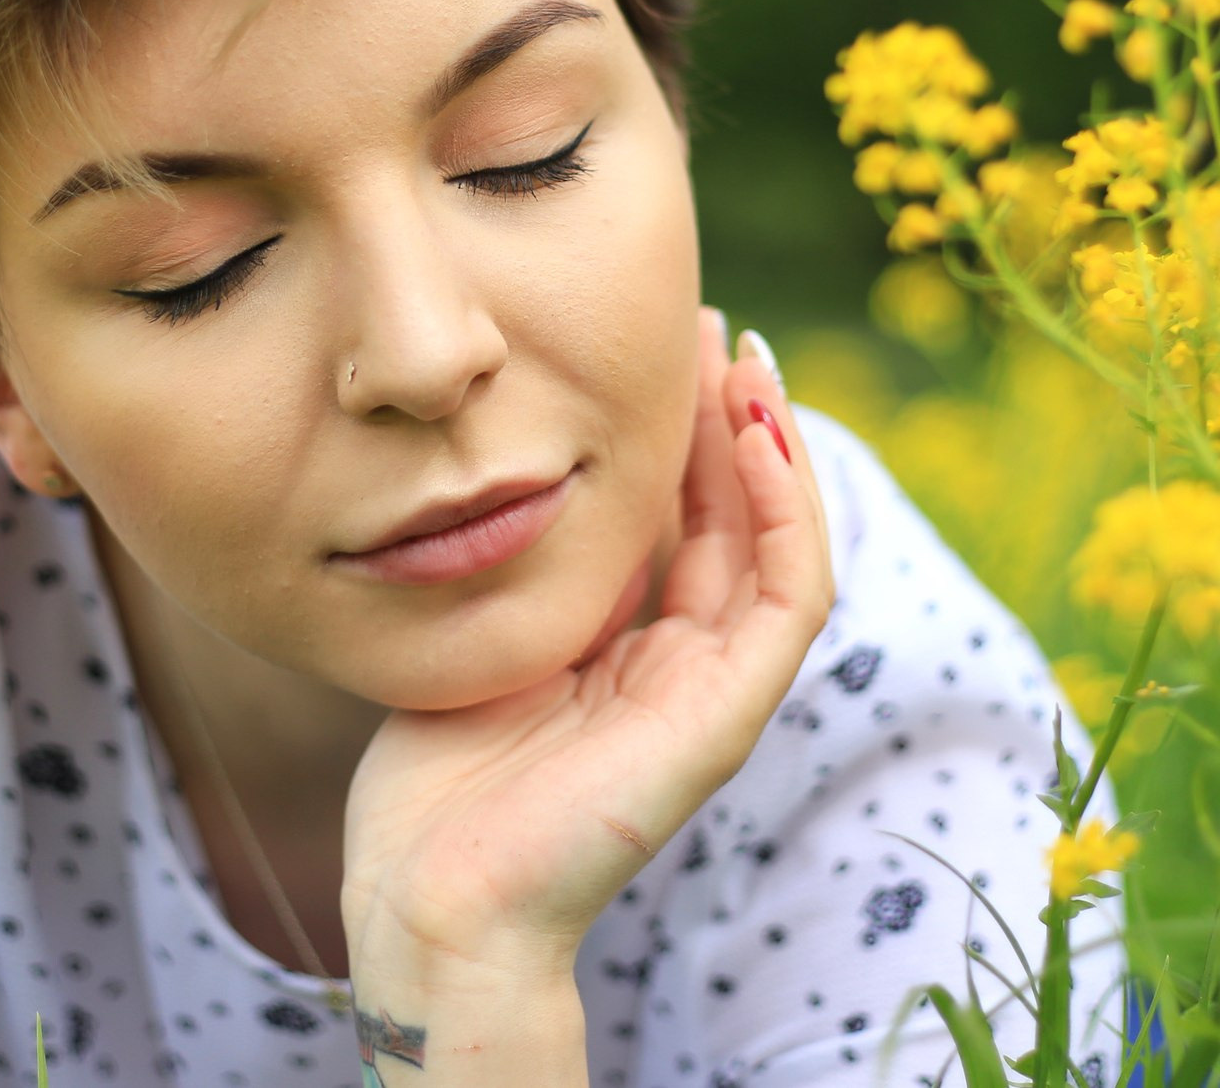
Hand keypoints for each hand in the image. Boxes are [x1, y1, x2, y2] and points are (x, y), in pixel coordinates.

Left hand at [340, 307, 832, 975]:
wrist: (432, 898)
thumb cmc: (434, 783)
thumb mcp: (485, 632)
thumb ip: (525, 565)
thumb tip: (514, 464)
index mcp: (631, 650)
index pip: (682, 518)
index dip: (682, 431)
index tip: (662, 344)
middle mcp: (683, 663)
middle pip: (734, 515)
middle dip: (725, 414)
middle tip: (705, 322)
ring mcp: (713, 690)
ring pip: (776, 540)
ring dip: (769, 443)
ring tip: (742, 355)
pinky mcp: (728, 713)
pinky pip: (787, 593)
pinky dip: (786, 507)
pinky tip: (755, 429)